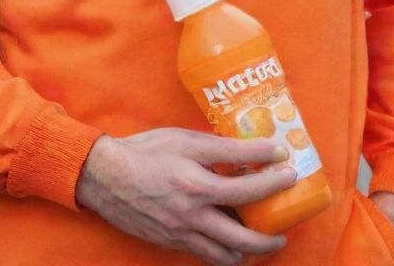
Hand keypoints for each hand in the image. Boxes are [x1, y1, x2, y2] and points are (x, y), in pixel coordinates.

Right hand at [75, 127, 297, 264]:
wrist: (105, 177)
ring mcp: (182, 234)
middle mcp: (193, 215)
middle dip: (271, 235)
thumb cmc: (146, 151)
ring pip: (226, 255)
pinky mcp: (172, 243)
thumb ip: (220, 147)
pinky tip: (234, 244)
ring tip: (266, 240)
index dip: (273, 177)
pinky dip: (226, 254)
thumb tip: (255, 148)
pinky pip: (206, 256)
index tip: (288, 166)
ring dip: (251, 251)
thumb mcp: (185, 139)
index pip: (247, 186)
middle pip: (244, 237)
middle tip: (286, 226)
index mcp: (197, 185)